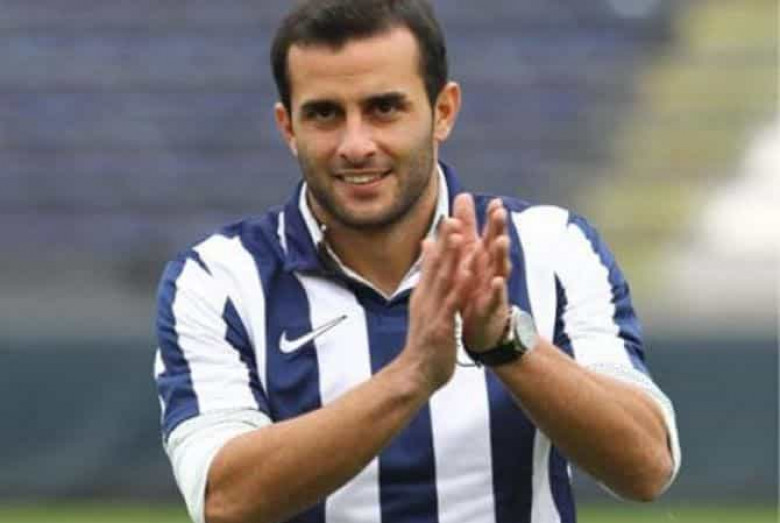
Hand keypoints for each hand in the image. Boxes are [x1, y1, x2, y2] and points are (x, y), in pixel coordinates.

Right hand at [402, 217, 473, 392]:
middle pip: (437, 267)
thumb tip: (425, 254)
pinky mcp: (439, 328)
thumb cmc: (423, 341)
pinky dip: (458, 289)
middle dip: (446, 242)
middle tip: (454, 216)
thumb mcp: (423, 307)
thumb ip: (425, 280)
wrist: (415, 374)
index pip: (432, 263)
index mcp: (424, 295)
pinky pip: (450, 306)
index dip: (441, 241)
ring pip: (443, 282)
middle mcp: (426, 300)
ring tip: (460, 237)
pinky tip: (466, 276)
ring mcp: (432, 313)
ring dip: (452, 259)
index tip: (450, 217)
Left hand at [452, 194, 511, 351]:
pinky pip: (495, 297)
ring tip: (501, 241)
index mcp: (483, 257)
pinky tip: (497, 281)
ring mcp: (493, 287)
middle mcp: (491, 269)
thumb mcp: (469, 255)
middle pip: (497, 246)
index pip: (489, 233)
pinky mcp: (491, 306)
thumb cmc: (476, 286)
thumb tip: (463, 198)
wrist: (482, 327)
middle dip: (499, 229)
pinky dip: (496, 289)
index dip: (492, 218)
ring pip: (499, 269)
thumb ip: (466, 228)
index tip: (495, 201)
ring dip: (501, 255)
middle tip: (501, 212)